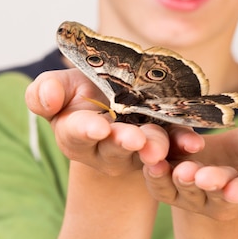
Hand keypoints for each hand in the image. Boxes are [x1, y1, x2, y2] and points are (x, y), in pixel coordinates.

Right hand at [25, 69, 201, 175]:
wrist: (115, 95)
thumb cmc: (80, 92)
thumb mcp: (60, 87)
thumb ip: (44, 92)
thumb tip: (46, 96)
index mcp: (76, 135)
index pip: (78, 135)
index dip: (87, 131)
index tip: (97, 127)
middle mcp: (107, 149)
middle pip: (115, 148)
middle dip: (123, 143)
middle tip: (133, 139)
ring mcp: (138, 149)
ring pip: (146, 151)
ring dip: (154, 147)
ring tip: (158, 145)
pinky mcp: (165, 143)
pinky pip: (175, 147)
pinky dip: (183, 144)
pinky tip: (193, 142)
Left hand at [143, 125, 237, 219]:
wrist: (237, 158)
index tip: (235, 190)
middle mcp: (226, 199)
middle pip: (216, 195)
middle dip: (209, 184)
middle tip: (201, 176)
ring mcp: (198, 194)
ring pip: (186, 191)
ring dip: (180, 180)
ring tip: (177, 169)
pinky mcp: (174, 182)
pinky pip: (162, 185)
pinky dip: (156, 177)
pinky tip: (152, 163)